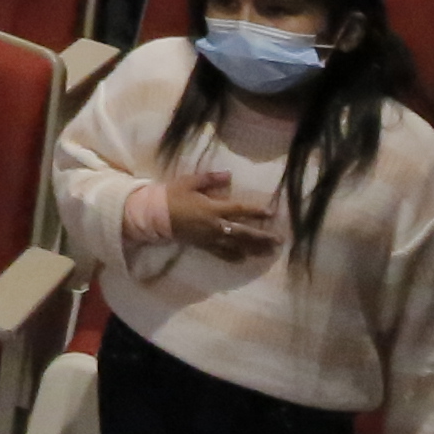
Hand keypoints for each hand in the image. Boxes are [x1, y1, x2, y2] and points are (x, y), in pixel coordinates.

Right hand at [163, 170, 281, 255]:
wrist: (153, 215)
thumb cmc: (172, 196)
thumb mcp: (189, 182)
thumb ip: (210, 179)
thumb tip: (229, 175)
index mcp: (212, 208)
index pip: (240, 210)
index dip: (256, 211)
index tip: (272, 213)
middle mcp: (214, 225)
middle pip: (244, 233)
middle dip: (263, 237)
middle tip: (279, 240)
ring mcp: (209, 238)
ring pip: (237, 246)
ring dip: (254, 249)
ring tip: (269, 251)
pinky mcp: (203, 246)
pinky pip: (222, 254)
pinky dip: (234, 257)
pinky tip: (244, 258)